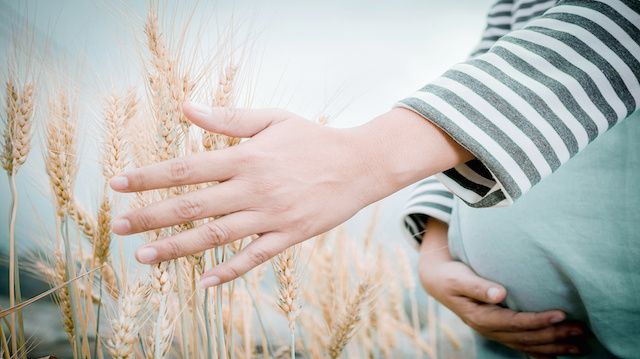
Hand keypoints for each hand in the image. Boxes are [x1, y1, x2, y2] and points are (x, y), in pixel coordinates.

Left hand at [110, 103, 470, 285]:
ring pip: (215, 236)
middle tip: (118, 226)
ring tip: (144, 256)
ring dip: (176, 248)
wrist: (360, 164)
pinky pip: (254, 258)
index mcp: (246, 158)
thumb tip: (186, 107)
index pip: (186, 168)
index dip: (149, 177)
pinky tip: (204, 282)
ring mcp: (271, 216)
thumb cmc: (313, 139)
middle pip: (191, 206)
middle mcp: (253, 188)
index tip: (118, 184)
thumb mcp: (273, 119)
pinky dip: (228, 270)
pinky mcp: (289, 236)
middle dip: (150, 216)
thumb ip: (229, 118)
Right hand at [418, 219, 587, 356]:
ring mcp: (494, 332)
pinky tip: (554, 356)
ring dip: (553, 346)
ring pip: (527, 345)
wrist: (439, 282)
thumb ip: (478, 286)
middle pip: (526, 337)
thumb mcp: (460, 278)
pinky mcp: (497, 330)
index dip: (538, 321)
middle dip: (554, 336)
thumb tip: (499, 293)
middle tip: (579, 331)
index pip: (515, 322)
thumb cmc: (451, 276)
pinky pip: (521, 345)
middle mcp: (489, 329)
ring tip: (578, 346)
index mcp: (481, 317)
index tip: (561, 315)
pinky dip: (539, 352)